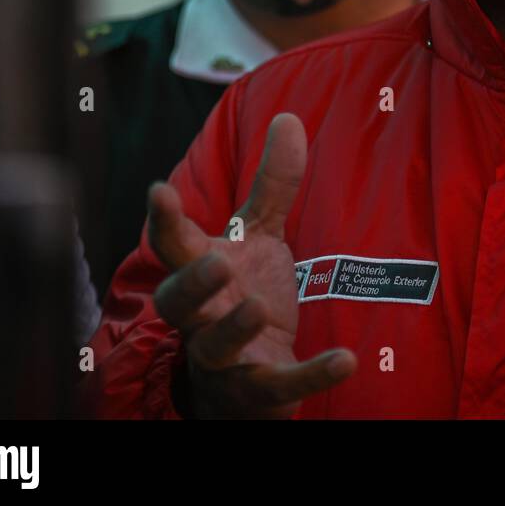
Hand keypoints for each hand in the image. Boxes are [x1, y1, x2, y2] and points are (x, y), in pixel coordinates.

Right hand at [148, 113, 354, 417]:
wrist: (248, 379)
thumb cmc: (244, 294)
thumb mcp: (260, 238)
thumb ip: (272, 184)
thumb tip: (288, 117)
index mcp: (201, 271)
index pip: (174, 244)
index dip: (165, 219)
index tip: (159, 189)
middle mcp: (202, 316)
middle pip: (179, 301)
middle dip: (192, 283)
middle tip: (214, 262)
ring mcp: (226, 357)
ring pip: (214, 347)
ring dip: (233, 327)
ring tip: (256, 307)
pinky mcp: (260, 389)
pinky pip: (280, 386)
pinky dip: (311, 376)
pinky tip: (345, 360)